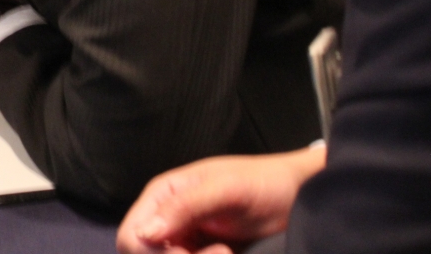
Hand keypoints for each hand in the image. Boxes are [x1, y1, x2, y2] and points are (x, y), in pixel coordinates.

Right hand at [116, 146, 325, 253]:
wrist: (298, 197)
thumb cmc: (263, 183)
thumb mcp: (226, 189)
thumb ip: (185, 206)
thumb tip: (146, 232)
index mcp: (163, 195)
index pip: (131, 237)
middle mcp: (167, 218)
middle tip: (221, 253)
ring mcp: (185, 239)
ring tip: (228, 253)